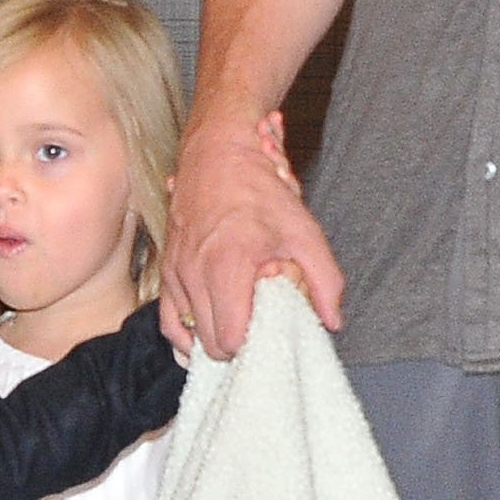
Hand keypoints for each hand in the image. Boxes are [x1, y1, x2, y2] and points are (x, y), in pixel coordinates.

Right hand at [162, 114, 343, 358]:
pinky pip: (169, 320)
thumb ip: (324, 279)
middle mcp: (194, 272)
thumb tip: (333, 321)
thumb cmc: (260, 189)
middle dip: (235, 345)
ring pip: (188, 335)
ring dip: (212, 338)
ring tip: (237, 327)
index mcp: (227, 265)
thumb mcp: (304, 230)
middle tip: (258, 329)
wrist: (217, 153)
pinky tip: (204, 337)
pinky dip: (186, 334)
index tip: (270, 331)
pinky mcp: (167, 268)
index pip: (229, 338)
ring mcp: (176, 271)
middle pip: (209, 343)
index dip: (253, 344)